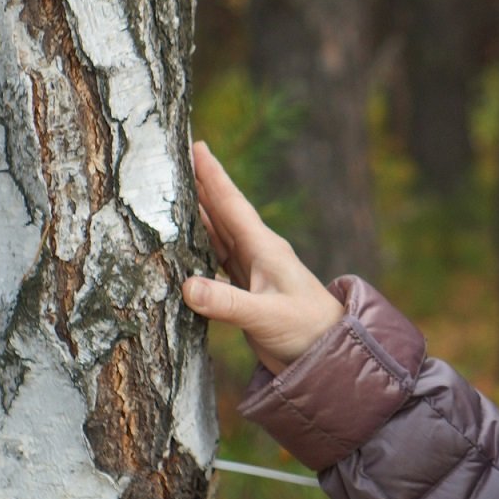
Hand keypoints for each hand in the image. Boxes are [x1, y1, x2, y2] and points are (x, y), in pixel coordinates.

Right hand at [182, 140, 344, 374]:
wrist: (328, 353)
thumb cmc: (307, 330)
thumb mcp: (266, 316)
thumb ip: (228, 303)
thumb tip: (186, 285)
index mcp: (265, 248)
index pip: (232, 205)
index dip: (213, 176)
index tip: (196, 145)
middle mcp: (258, 253)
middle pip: (221, 212)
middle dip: (198, 185)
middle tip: (174, 158)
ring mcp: (253, 270)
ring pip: (217, 234)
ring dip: (195, 214)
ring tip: (170, 192)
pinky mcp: (247, 289)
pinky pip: (216, 259)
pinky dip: (197, 247)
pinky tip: (182, 242)